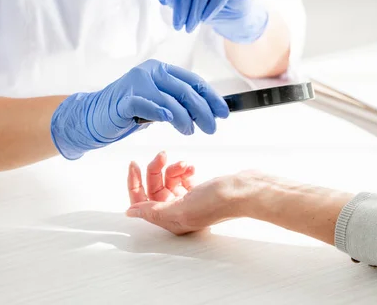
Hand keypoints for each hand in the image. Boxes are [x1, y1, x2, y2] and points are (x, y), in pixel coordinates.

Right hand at [51, 60, 228, 159]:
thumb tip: (207, 111)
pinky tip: (173, 121)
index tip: (223, 112)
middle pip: (186, 91)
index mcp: (161, 69)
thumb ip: (177, 102)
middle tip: (212, 127)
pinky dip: (163, 113)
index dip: (211, 97)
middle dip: (203, 111)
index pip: (193, 81)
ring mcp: (137, 82)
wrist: (94, 116)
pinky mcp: (125, 99)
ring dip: (186, 118)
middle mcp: (151, 71)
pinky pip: (149, 105)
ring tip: (191, 131)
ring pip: (171, 100)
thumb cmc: (129, 111)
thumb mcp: (158, 102)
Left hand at [125, 152, 259, 234]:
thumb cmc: (219, 202)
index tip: (134, 165)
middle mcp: (178, 212)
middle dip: (157, 170)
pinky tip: (192, 167)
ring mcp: (189, 201)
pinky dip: (184, 170)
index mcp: (171, 221)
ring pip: (168, 181)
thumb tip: (131, 212)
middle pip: (155, 188)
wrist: (246, 190)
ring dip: (173, 169)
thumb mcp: (180, 209)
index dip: (135, 184)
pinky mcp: (200, 190)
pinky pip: (182, 178)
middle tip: (163, 155)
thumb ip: (153, 211)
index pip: (142, 203)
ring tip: (185, 164)